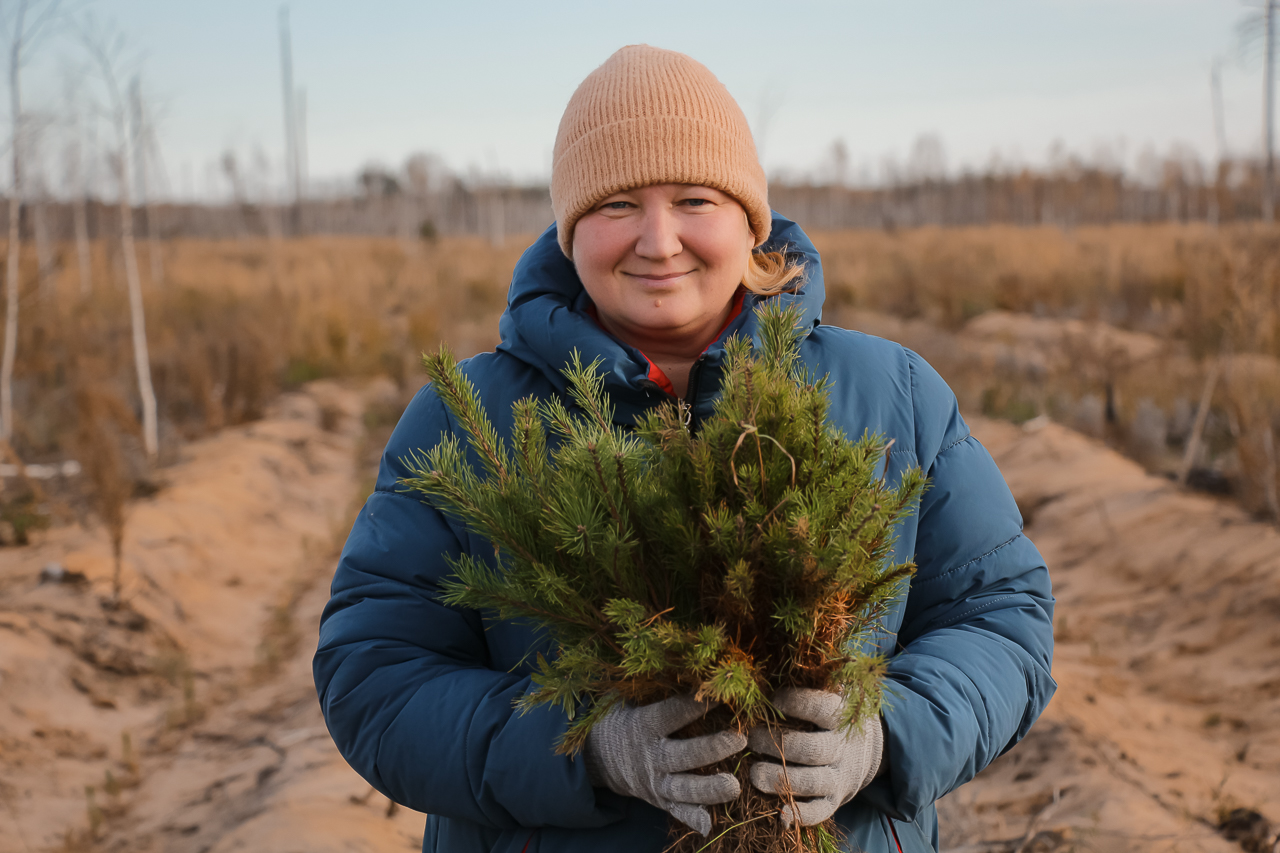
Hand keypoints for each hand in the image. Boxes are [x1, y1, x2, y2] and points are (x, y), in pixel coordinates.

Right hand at [584, 694, 746, 836]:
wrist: (598, 758)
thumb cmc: (623, 718)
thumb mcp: (626, 698)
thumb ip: (650, 684)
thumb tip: (679, 658)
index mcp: (643, 725)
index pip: (670, 714)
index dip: (693, 705)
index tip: (720, 694)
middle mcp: (651, 756)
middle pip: (683, 754)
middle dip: (711, 748)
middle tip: (738, 739)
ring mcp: (656, 782)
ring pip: (684, 788)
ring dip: (709, 789)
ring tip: (734, 786)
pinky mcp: (660, 800)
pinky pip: (677, 811)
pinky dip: (692, 819)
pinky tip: (709, 825)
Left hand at [748, 687, 883, 826]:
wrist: (868, 745)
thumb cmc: (830, 712)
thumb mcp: (828, 691)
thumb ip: (805, 682)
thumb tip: (762, 667)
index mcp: (841, 714)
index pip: (821, 708)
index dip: (796, 704)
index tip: (772, 700)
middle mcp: (842, 747)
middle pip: (812, 748)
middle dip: (778, 745)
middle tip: (750, 738)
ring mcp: (840, 776)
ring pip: (813, 781)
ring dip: (780, 779)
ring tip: (753, 774)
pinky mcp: (835, 800)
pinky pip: (820, 812)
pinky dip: (800, 815)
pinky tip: (778, 814)